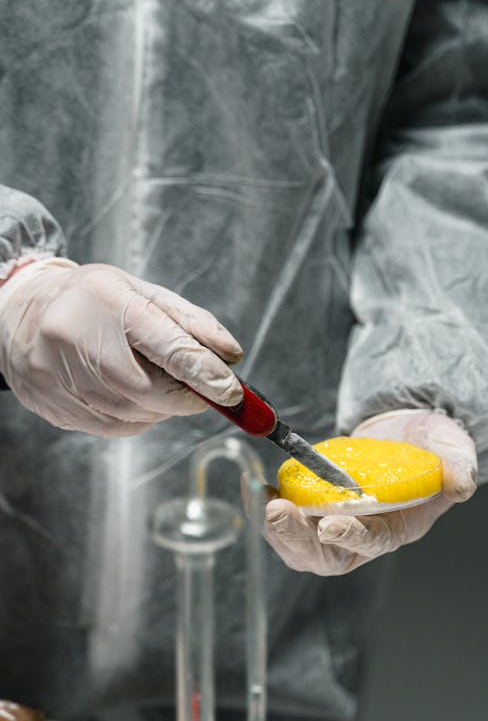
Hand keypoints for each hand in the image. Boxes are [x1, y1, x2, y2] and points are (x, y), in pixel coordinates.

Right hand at [0, 257, 242, 436]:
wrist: (19, 314)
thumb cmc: (91, 301)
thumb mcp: (141, 292)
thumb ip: (190, 322)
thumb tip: (230, 356)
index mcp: (108, 301)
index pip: (169, 347)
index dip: (207, 375)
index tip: (233, 391)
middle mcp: (76, 340)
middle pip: (152, 392)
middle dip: (187, 397)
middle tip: (204, 389)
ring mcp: (60, 378)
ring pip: (136, 415)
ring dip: (162, 406)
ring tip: (152, 378)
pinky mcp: (55, 408)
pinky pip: (116, 428)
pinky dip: (137, 417)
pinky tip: (128, 393)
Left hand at [263, 409, 476, 574]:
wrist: (407, 435)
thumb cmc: (433, 447)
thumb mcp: (454, 447)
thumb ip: (460, 464)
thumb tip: (463, 485)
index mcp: (399, 527)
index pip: (373, 541)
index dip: (351, 536)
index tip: (329, 524)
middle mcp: (364, 535)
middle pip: (326, 557)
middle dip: (298, 539)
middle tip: (277, 512)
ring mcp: (335, 524)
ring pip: (300, 547)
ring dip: (276, 529)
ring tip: (261, 500)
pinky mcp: (314, 510)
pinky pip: (286, 522)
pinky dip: (266, 509)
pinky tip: (255, 486)